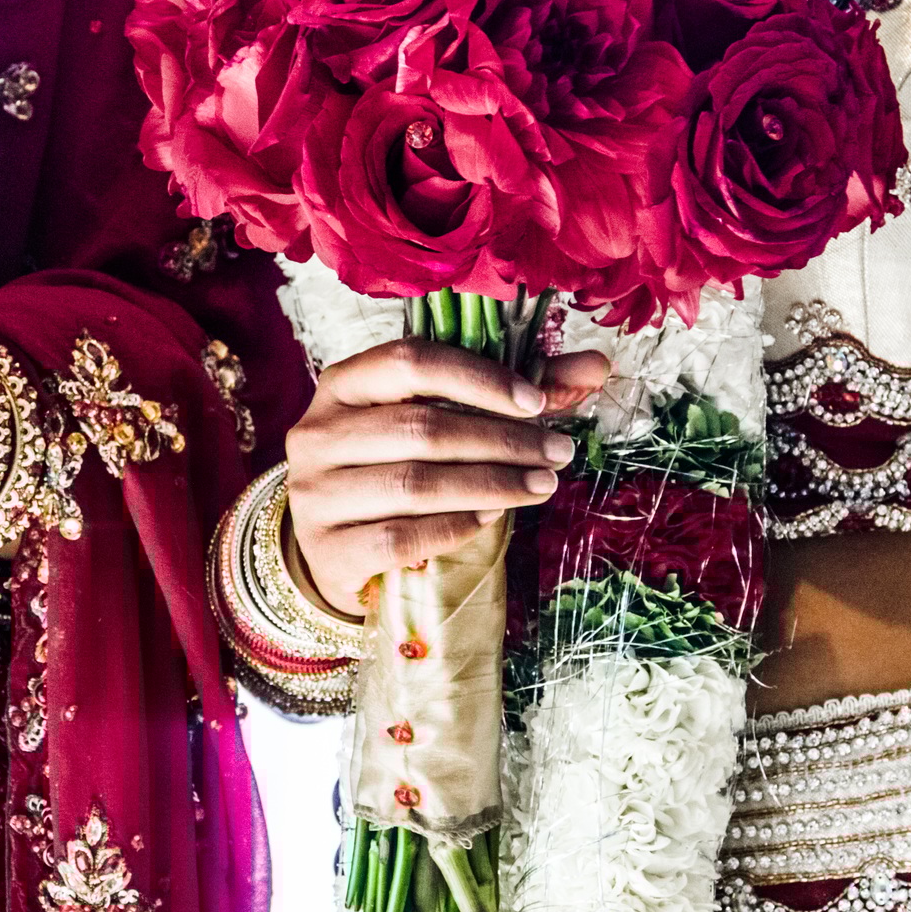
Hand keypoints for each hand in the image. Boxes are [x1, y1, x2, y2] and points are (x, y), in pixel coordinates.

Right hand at [284, 340, 609, 617]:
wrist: (330, 548)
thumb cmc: (390, 470)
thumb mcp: (432, 421)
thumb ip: (507, 394)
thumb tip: (596, 366)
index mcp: (342, 385)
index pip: (409, 362)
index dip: (478, 378)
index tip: (537, 402)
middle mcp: (317, 433)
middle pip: (420, 427)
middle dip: (501, 440)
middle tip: (558, 452)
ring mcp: (314, 493)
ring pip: (413, 483)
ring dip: (490, 484)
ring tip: (540, 485)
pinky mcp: (325, 549)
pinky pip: (400, 537)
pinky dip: (454, 526)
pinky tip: (492, 519)